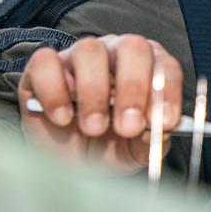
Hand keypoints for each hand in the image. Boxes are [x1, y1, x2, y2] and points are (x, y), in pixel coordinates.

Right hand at [18, 34, 182, 172]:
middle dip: (133, 87)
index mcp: (148, 67)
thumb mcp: (134, 151)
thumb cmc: (108, 147)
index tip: (164, 122)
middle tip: (129, 126)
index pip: (165, 65)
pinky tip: (63, 118)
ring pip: (90, 51)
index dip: (167, 91)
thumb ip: (148, 139)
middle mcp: (116, 52)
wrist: (66, 163)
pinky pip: (46, 62)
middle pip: (131, 48)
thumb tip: (158, 129)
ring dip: (94, 92)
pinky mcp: (43, 67)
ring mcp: (78, 56)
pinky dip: (54, 90)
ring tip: (94, 128)